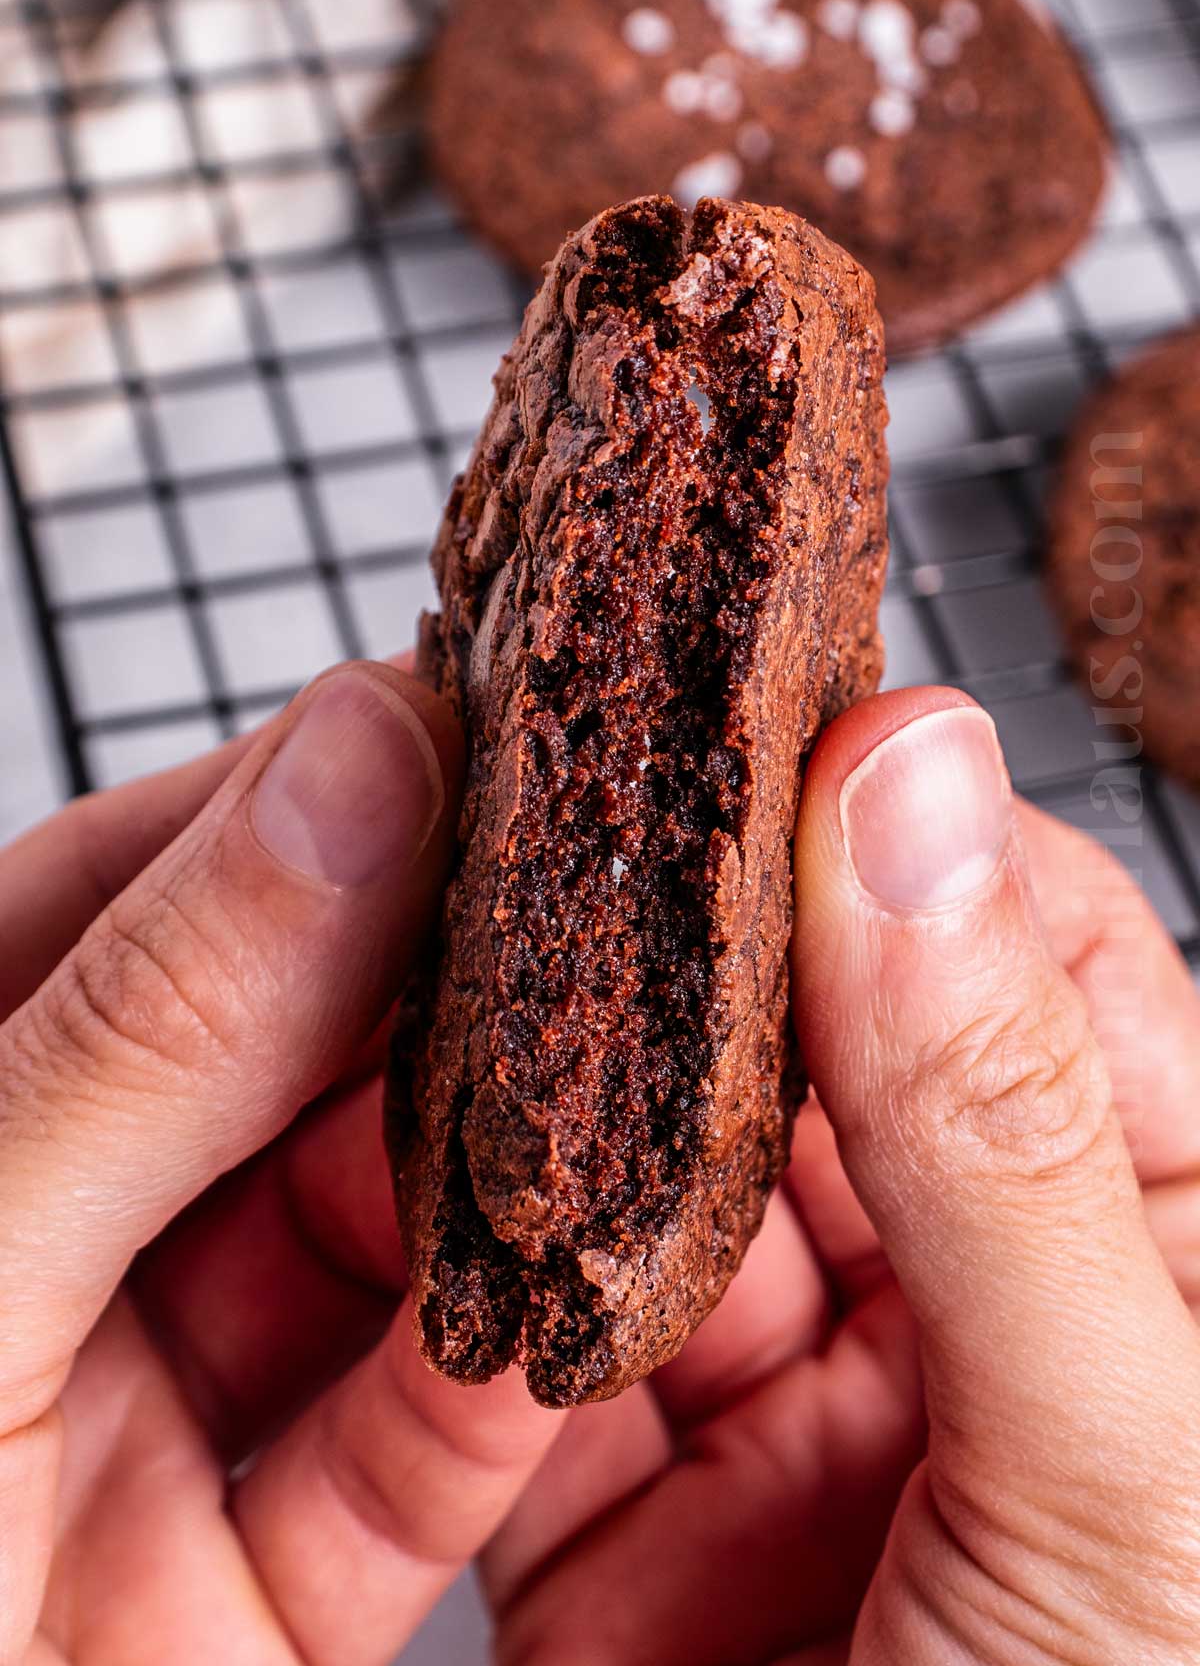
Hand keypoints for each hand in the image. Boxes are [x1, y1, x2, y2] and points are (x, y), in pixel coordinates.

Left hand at [0, 661, 567, 1665]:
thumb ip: (145, 1036)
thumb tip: (355, 764)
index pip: (137, 894)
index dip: (311, 802)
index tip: (479, 729)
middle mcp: (39, 1252)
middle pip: (286, 1065)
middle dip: (444, 993)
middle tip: (617, 894)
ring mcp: (146, 1419)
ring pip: (373, 1249)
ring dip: (500, 1185)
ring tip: (640, 1083)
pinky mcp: (252, 1583)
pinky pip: (408, 1454)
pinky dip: (501, 1384)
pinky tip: (587, 1302)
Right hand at [487, 688, 1199, 1665]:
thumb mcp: (1120, 1471)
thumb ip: (1002, 1128)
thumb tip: (911, 781)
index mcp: (1154, 1230)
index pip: (1012, 942)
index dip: (879, 819)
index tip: (738, 710)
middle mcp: (976, 1273)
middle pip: (811, 1028)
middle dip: (675, 943)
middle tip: (535, 807)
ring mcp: (804, 1371)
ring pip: (660, 1156)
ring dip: (560, 1088)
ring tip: (448, 961)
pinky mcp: (646, 1478)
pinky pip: (547, 1315)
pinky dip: (478, 1255)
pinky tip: (420, 1171)